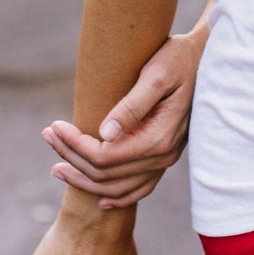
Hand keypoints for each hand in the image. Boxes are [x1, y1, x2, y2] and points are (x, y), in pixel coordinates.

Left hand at [41, 25, 202, 208]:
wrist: (206, 58)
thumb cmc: (179, 59)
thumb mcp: (155, 74)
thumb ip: (132, 105)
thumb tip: (104, 133)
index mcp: (158, 137)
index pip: (105, 156)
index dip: (75, 145)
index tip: (54, 126)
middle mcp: (163, 155)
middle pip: (105, 173)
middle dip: (71, 157)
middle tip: (47, 135)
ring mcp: (165, 160)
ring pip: (118, 187)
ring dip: (84, 178)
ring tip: (57, 164)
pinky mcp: (165, 157)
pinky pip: (139, 189)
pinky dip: (116, 197)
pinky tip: (97, 197)